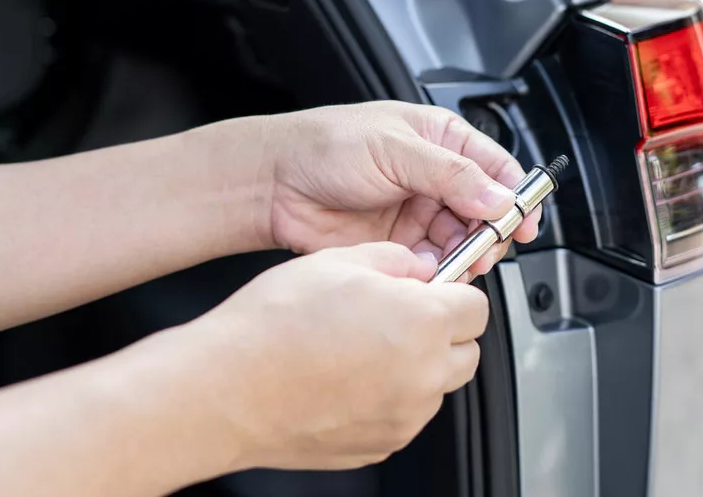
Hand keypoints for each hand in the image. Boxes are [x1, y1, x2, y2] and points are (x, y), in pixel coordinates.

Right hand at [183, 242, 488, 470]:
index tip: (431, 292)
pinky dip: (392, 397)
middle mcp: (424, 374)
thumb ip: (395, 259)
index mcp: (423, 322)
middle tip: (397, 316)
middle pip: (467, 351)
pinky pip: (406, 415)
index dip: (454, 294)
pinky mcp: (381, 444)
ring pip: (438, 385)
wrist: (225, 388)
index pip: (478, 307)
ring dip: (419, 365)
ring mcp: (404, 416)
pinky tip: (348, 376)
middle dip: (442, 331)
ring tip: (363, 346)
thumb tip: (417, 268)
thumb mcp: (338, 260)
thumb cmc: (272, 326)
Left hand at [258, 101, 540, 277]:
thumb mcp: (394, 149)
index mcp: (442, 141)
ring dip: (466, 255)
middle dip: (491, 232)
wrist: (274, 185)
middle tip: (483, 247)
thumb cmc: (325, 146)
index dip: (515, 197)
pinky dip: (440, 273)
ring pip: (463, 241)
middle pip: (486, 211)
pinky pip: (434, 264)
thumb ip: (450, 174)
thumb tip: (497, 196)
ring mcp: (419, 213)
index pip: (497, 168)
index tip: (523, 223)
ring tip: (458, 263)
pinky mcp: (400, 246)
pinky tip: (433, 273)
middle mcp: (436, 178)